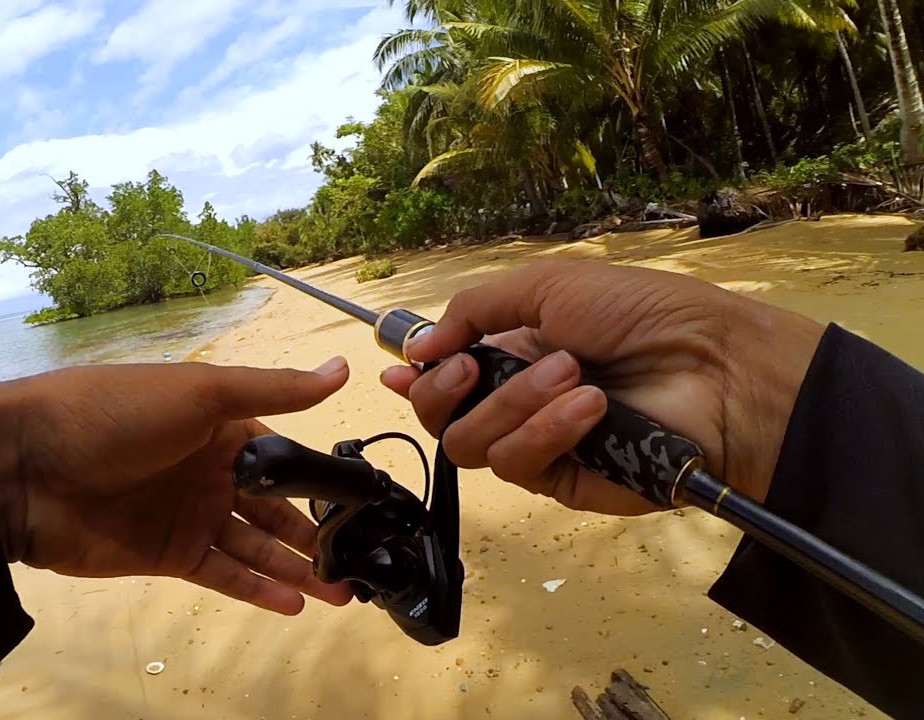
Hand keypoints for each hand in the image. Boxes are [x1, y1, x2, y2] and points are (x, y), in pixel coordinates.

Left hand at [0, 357, 355, 615]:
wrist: (26, 466)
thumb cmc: (115, 413)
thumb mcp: (200, 391)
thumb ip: (274, 389)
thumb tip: (342, 370)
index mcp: (219, 424)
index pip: (284, 454)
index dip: (321, 479)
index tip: (365, 504)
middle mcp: (209, 470)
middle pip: (274, 507)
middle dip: (316, 533)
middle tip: (361, 560)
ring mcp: (188, 515)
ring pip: (255, 546)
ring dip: (296, 569)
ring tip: (342, 593)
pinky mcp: (167, 555)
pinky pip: (223, 574)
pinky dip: (258, 589)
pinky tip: (295, 603)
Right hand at [380, 259, 825, 515]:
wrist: (717, 368)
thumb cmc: (644, 314)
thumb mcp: (551, 285)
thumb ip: (475, 308)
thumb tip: (420, 345)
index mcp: (512, 350)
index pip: (444, 373)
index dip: (415, 374)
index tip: (399, 368)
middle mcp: (515, 400)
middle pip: (438, 416)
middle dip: (443, 389)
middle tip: (473, 366)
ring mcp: (537, 443)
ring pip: (468, 443)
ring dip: (511, 404)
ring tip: (572, 375)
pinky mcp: (562, 482)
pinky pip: (518, 465)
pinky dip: (545, 431)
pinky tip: (589, 408)